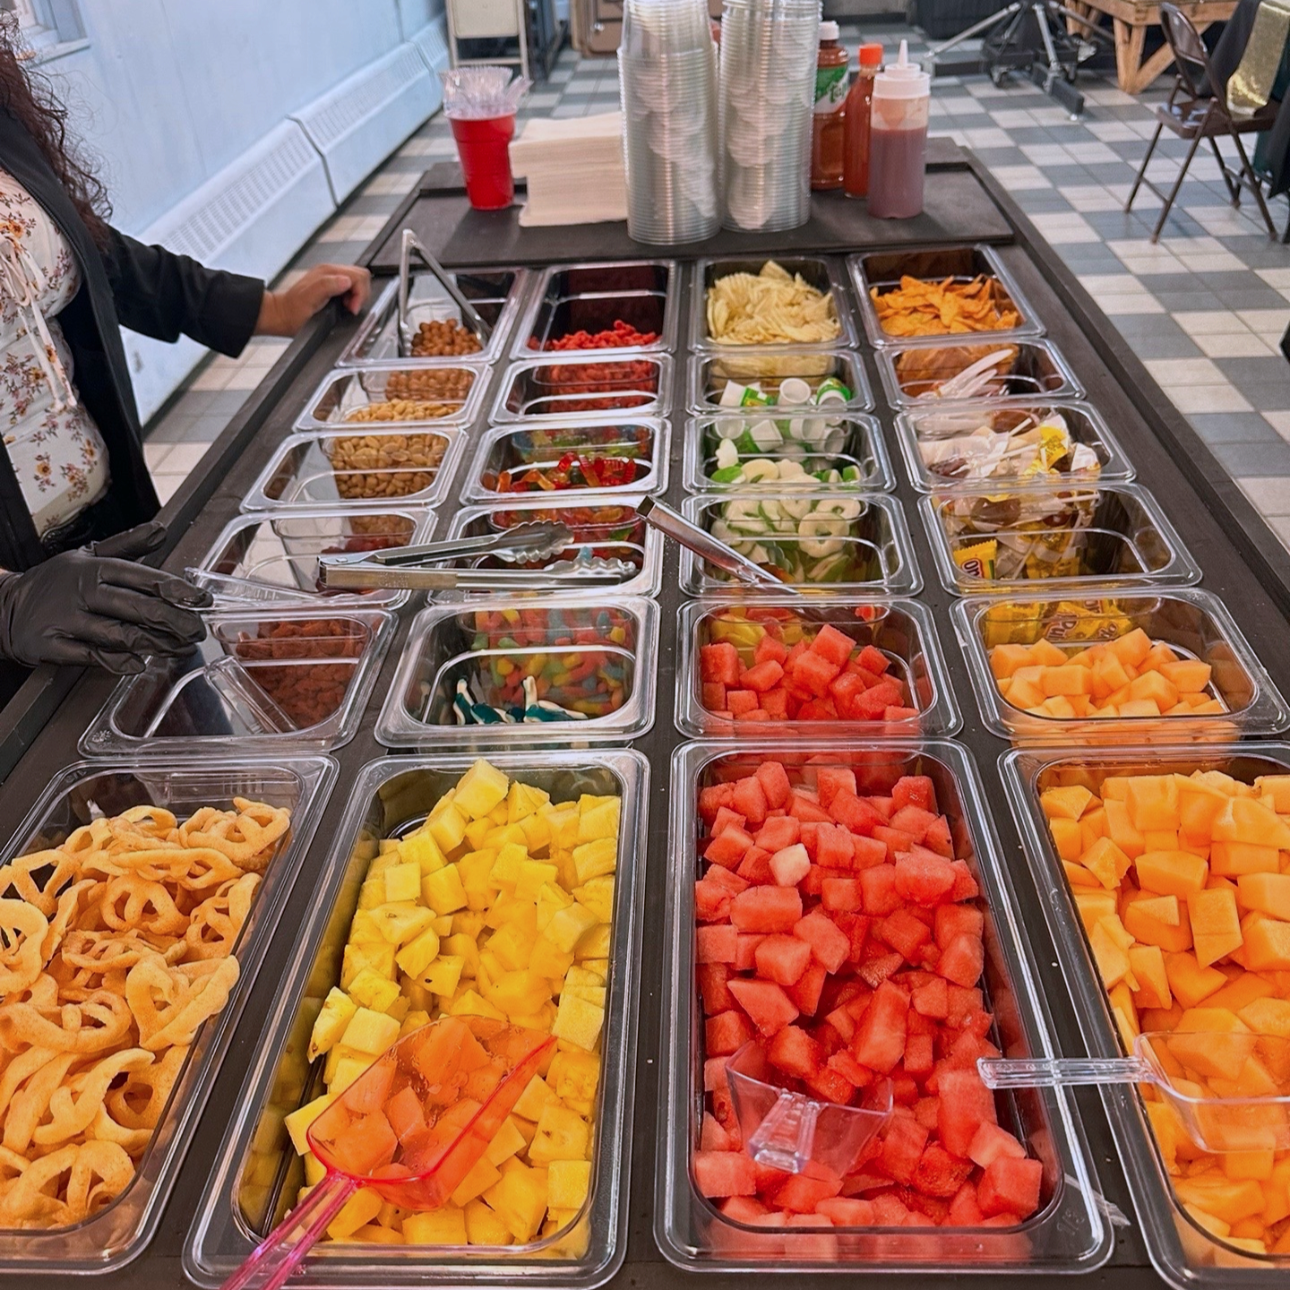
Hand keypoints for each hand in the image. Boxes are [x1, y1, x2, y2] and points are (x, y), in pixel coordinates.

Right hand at [0, 523, 212, 674]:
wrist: (5, 606)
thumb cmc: (57, 582)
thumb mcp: (88, 556)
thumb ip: (128, 545)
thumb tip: (162, 530)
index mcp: (94, 568)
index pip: (142, 578)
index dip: (176, 590)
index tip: (202, 601)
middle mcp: (82, 592)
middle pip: (137, 608)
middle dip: (175, 622)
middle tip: (198, 632)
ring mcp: (66, 619)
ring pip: (120, 634)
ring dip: (155, 644)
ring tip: (180, 649)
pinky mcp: (52, 645)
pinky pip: (91, 656)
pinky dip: (117, 662)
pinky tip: (139, 664)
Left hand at [255, 264, 371, 336]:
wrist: (281, 315)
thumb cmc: (293, 312)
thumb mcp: (308, 299)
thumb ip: (327, 286)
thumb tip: (346, 281)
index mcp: (328, 273)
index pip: (359, 276)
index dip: (360, 294)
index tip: (352, 309)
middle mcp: (330, 272)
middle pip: (360, 276)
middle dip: (361, 295)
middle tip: (351, 309)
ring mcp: (330, 278)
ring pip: (357, 282)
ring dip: (357, 297)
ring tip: (347, 308)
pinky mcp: (330, 286)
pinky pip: (350, 288)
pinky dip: (352, 299)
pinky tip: (343, 307)